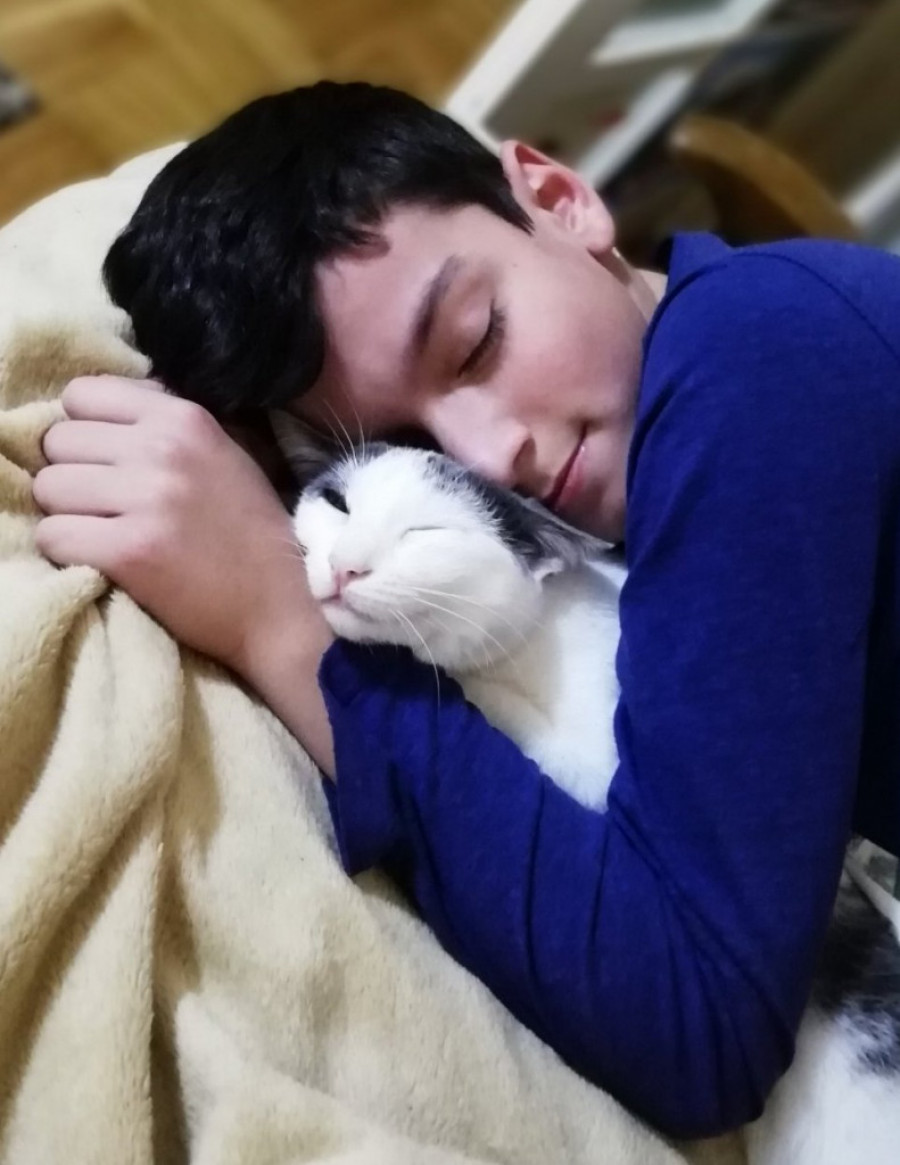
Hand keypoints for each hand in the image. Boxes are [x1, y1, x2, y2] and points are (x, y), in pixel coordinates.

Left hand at [33, 375, 318, 673]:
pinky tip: (102, 560)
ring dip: (67, 514)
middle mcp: (163, 450)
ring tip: (104, 533)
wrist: (279, 605)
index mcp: (185, 419)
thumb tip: (103, 410)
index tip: (104, 462)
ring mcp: (146, 500)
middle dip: (73, 475)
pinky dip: (68, 552)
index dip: (84, 431)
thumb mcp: (223, 454)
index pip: (82, 395)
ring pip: (48, 488)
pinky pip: (53, 537)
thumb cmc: (250, 533)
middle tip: (105, 506)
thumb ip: (167, 425)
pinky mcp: (130, 551)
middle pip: (57, 442)